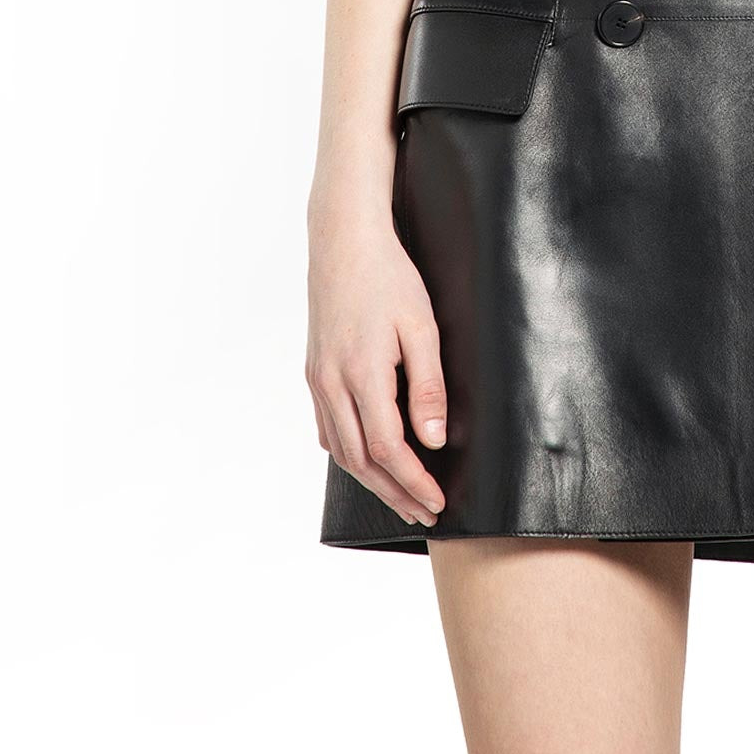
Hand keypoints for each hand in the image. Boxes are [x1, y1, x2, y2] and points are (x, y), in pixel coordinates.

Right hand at [306, 199, 448, 526]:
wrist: (343, 241)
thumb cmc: (389, 277)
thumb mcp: (421, 326)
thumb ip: (428, 385)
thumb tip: (434, 439)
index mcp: (361, 374)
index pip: (389, 449)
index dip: (414, 481)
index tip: (438, 500)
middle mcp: (332, 384)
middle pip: (362, 460)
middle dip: (395, 492)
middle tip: (425, 513)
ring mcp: (318, 379)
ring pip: (341, 449)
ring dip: (371, 480)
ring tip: (401, 496)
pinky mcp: (314, 371)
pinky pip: (328, 428)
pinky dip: (348, 454)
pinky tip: (364, 462)